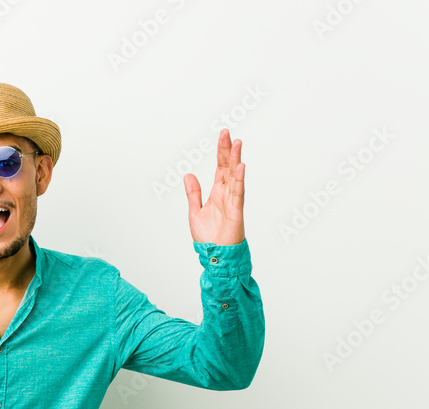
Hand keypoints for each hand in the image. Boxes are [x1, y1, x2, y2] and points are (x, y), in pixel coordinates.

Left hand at [184, 129, 244, 245]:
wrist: (215, 254)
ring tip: (237, 144)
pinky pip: (238, 193)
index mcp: (217, 193)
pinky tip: (240, 167)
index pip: (220, 168)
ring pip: (235, 177)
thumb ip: (193, 193)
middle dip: (228, 151)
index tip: (223, 136)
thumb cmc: (208, 237)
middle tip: (227, 133)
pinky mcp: (236, 212)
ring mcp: (233, 202)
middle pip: (228, 168)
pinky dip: (239, 180)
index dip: (221, 152)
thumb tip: (188, 175)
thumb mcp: (195, 211)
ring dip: (235, 160)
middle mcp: (226, 194)